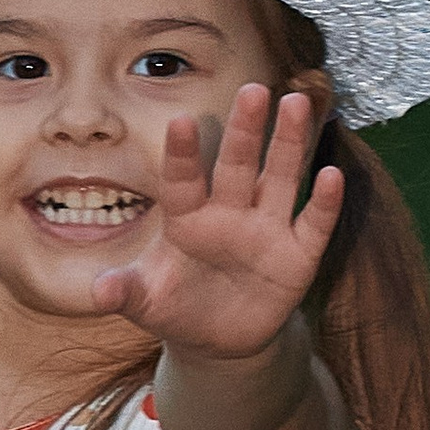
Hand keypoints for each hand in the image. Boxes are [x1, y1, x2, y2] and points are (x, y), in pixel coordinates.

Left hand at [89, 83, 342, 358]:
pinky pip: (312, 224)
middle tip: (252, 89)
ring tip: (294, 104)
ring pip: (280, 177)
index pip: (183, 181)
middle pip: (238, 164)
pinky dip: (323, 203)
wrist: (216, 340)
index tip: (178, 120)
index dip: (181, 154)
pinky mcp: (297, 256)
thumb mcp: (145, 303)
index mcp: (187, 219)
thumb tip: (99, 292)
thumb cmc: (175, 307)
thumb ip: (123, 293)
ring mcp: (265, 230)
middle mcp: (229, 213)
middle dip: (244, 129)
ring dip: (288, 144)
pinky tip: (331, 175)